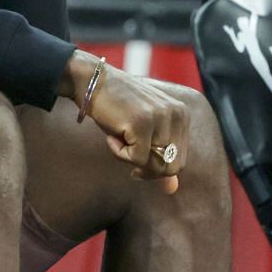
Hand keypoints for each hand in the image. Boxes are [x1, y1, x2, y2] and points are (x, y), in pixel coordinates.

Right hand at [64, 51, 189, 189]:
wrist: (91, 81)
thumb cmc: (115, 107)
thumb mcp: (142, 131)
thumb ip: (159, 158)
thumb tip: (172, 190)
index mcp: (181, 115)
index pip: (180, 160)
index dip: (157, 168)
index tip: (137, 163)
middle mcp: (176, 115)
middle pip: (172, 166)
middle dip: (147, 169)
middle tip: (126, 154)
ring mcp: (160, 118)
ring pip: (155, 165)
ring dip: (130, 159)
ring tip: (117, 139)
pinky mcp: (142, 123)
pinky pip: (137, 159)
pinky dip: (119, 153)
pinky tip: (111, 135)